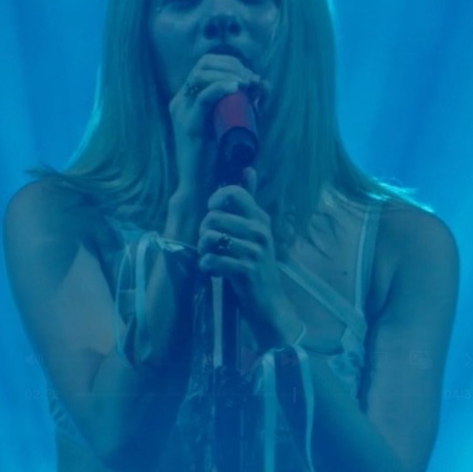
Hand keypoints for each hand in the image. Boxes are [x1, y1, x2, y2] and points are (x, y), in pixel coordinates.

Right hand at [168, 54, 267, 199]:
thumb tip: (263, 83)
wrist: (204, 185)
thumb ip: (249, 104)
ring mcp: (182, 112)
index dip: (230, 63)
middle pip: (203, 64)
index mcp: (189, 98)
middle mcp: (182, 101)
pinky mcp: (189, 125)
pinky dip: (221, 88)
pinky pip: (203, 98)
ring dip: (228, 74)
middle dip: (231, 66)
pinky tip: (237, 88)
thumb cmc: (219, 157)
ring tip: (248, 85)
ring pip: (201, 75)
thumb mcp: (237, 123)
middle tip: (251, 80)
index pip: (206, 64)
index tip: (251, 76)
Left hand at [196, 167, 299, 352]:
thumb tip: (248, 168)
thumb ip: (249, 200)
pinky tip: (213, 271)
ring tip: (211, 257)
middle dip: (204, 231)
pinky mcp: (246, 271)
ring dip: (203, 250)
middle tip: (210, 244)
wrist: (268, 303)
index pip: (234, 193)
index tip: (213, 213)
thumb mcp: (254, 230)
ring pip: (210, 237)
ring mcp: (254, 251)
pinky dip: (206, 266)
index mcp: (260, 218)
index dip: (215, 200)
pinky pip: (212, 260)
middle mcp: (260, 231)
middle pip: (214, 216)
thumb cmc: (255, 264)